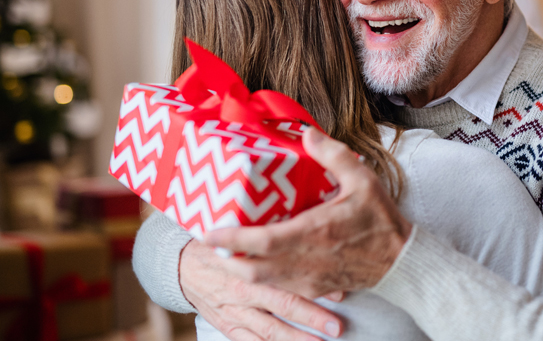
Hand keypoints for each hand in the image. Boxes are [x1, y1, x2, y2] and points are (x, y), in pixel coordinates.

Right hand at [179, 239, 343, 340]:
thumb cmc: (223, 245)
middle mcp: (242, 291)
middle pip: (281, 306)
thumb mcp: (244, 236)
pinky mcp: (227, 327)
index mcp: (248, 264)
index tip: (340, 294)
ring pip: (268, 331)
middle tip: (336, 327)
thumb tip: (315, 232)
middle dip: (311, 318)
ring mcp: (234, 313)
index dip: (312, 288)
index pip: (284, 276)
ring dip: (296, 340)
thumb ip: (275, 238)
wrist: (182, 266)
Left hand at [204, 128, 412, 298]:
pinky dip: (262, 279)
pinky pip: (280, 288)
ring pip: (262, 283)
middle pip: (251, 269)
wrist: (401, 261)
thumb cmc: (382, 221)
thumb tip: (308, 133)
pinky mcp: (315, 288)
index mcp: (314, 232)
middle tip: (208, 242)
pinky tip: (257, 265)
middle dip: (225, 258)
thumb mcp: (363, 180)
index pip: (261, 242)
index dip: (230, 240)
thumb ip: (334, 155)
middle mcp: (306, 260)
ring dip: (240, 270)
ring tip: (226, 252)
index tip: (207, 232)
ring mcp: (310, 278)